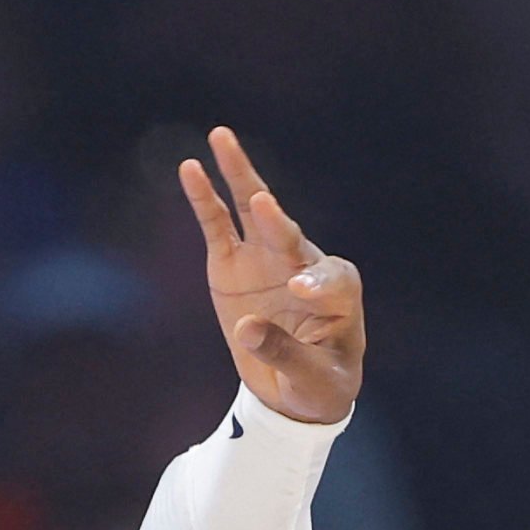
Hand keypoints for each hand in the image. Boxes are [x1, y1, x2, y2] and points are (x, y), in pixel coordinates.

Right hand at [180, 126, 361, 426]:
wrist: (295, 391)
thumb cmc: (319, 383)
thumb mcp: (313, 379)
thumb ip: (286, 353)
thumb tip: (247, 328)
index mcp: (338, 291)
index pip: (331, 277)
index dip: (317, 281)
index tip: (299, 291)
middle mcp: (302, 264)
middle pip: (290, 232)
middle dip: (276, 219)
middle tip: (263, 204)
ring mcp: (265, 259)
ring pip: (252, 211)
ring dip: (238, 175)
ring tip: (222, 137)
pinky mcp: (232, 265)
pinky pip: (217, 226)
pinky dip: (204, 198)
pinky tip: (191, 168)